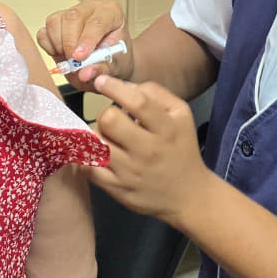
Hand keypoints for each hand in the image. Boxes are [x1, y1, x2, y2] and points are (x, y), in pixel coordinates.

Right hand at [37, 1, 134, 91]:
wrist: (108, 61)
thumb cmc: (115, 59)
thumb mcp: (115, 67)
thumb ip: (101, 69)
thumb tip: (85, 74)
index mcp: (111, 13)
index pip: (97, 21)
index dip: (87, 39)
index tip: (80, 57)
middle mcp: (90, 9)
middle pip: (73, 17)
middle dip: (69, 44)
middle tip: (74, 64)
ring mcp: (70, 13)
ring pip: (54, 22)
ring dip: (59, 46)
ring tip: (71, 60)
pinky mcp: (55, 24)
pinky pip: (44, 33)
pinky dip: (49, 47)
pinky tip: (62, 54)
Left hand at [85, 75, 212, 223]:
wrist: (188, 195)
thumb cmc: (181, 148)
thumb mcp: (181, 115)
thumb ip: (155, 94)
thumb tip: (124, 86)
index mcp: (166, 128)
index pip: (137, 102)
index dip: (114, 88)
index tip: (101, 82)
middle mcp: (148, 150)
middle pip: (109, 120)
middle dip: (106, 114)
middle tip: (111, 121)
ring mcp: (131, 172)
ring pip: (96, 143)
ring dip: (96, 136)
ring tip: (107, 138)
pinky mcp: (117, 189)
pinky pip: (89, 168)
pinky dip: (87, 158)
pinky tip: (97, 154)